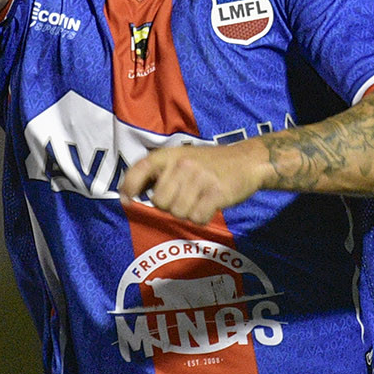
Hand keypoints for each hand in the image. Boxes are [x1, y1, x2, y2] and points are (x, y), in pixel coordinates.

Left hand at [119, 141, 266, 225]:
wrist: (247, 161)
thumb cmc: (208, 164)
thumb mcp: (180, 159)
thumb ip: (156, 174)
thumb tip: (125, 195)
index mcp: (170, 155)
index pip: (140, 168)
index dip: (129, 187)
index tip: (127, 201)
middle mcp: (183, 164)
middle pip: (159, 202)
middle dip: (169, 206)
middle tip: (184, 198)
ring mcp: (200, 178)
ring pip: (178, 213)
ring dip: (187, 213)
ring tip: (198, 200)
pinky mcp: (216, 193)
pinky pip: (197, 218)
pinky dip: (202, 218)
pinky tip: (209, 206)